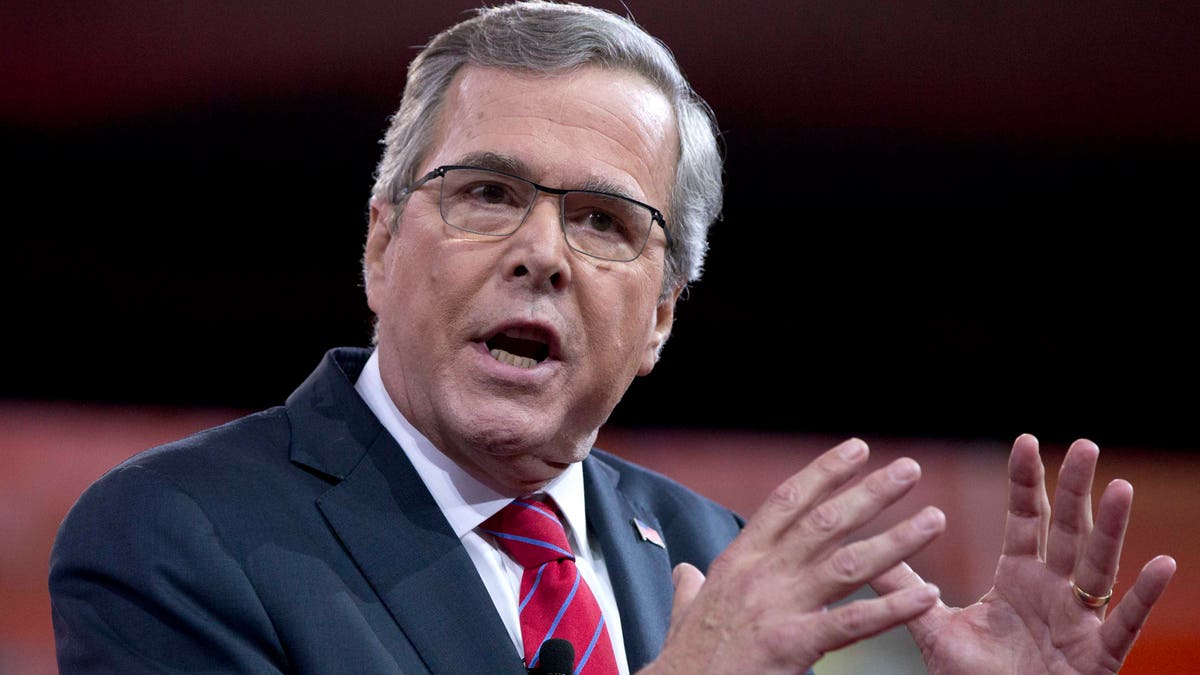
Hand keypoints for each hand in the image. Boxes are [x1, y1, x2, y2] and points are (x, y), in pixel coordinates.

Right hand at [644, 438, 945, 673]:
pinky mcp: (792, 645)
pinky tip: (926, 595)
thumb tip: (683, 572)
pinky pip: (853, 623)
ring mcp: (777, 607)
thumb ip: (689, 589)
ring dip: (897, 540)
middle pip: (825, 522)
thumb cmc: (686, 660)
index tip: (858, 449)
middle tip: (911, 469)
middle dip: (872, 492)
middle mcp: (760, 574)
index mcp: (738, 561)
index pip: (787, 502)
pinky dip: (893, 608)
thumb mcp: (684, 613)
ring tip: (935, 520)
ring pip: (847, 564)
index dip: (825, 472)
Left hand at [872, 434, 1176, 673]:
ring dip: (1111, 527)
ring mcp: (1079, 621)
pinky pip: (1125, 623)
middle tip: (1083, 443)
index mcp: (1019, 578)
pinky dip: (1143, 595)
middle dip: (1073, 488)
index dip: (1026, 481)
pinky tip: (1160, 562)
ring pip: (1097, 566)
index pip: (1026, 519)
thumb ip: (905, 589)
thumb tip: (867, 553)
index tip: (1025, 439)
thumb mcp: (934, 628)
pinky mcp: (1097, 657)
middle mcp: (1053, 591)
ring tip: (1121, 486)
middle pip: (1066, 530)